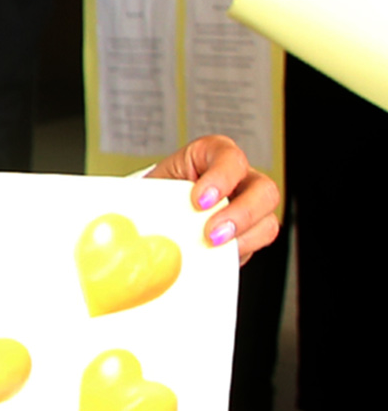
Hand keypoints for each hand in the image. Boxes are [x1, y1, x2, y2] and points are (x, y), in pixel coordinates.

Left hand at [145, 135, 280, 261]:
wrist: (156, 211)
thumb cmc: (157, 192)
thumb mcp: (154, 185)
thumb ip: (154, 196)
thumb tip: (143, 218)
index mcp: (213, 155)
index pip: (230, 158)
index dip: (220, 179)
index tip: (199, 201)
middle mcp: (240, 178)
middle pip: (264, 190)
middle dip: (240, 214)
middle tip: (211, 233)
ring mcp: (250, 206)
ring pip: (267, 222)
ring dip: (242, 238)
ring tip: (212, 247)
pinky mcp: (249, 233)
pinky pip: (256, 245)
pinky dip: (238, 252)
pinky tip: (216, 255)